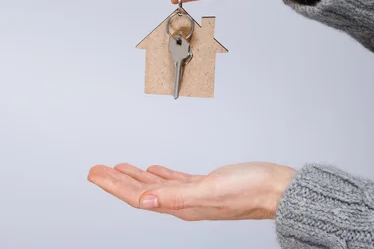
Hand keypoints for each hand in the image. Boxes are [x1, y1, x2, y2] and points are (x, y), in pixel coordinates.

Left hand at [87, 162, 295, 220]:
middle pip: (141, 191)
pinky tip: (153, 170)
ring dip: (134, 177)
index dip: (113, 186)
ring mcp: (194, 195)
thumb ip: (176, 195)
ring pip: (155, 186)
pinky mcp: (205, 185)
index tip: (95, 175)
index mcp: (181, 205)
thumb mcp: (209, 190)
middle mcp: (184, 202)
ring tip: (118, 168)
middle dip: (117, 181)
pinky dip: (160, 175)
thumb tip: (143, 200)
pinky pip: (174, 181)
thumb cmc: (251, 190)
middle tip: (97, 170)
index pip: (137, 196)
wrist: (279, 189)